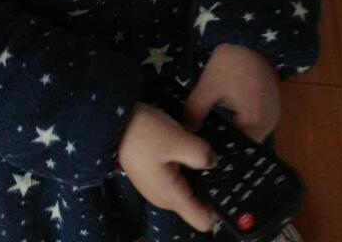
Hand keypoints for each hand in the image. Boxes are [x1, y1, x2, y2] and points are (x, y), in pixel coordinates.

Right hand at [116, 101, 218, 233]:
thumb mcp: (177, 139)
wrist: (111, 120)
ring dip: (197, 173)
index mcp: (172, 196)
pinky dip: (184, 166)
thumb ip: (202, 154)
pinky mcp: (153, 174)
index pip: (204, 221)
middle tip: (220, 162)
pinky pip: (177, 176)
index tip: (230, 187)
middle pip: (198, 204)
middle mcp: (165, 198)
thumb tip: (215, 162)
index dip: (221, 208)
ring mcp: (158, 186)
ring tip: (204, 150)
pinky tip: (186, 147)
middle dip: (210, 185)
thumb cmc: (142, 132)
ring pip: (188, 188)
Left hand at [184, 43, 280, 143]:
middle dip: (224, 141)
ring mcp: (272, 117)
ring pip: (248, 134)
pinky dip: (240, 122)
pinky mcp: (270, 108)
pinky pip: (253, 123)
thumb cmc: (231, 63)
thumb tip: (188, 132)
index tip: (201, 146)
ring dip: (232, 131)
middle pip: (243, 143)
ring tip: (211, 130)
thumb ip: (195, 111)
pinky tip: (225, 117)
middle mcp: (268, 126)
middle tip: (203, 140)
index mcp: (256, 123)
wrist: (250, 39)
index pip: (236, 148)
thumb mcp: (208, 86)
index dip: (218, 148)